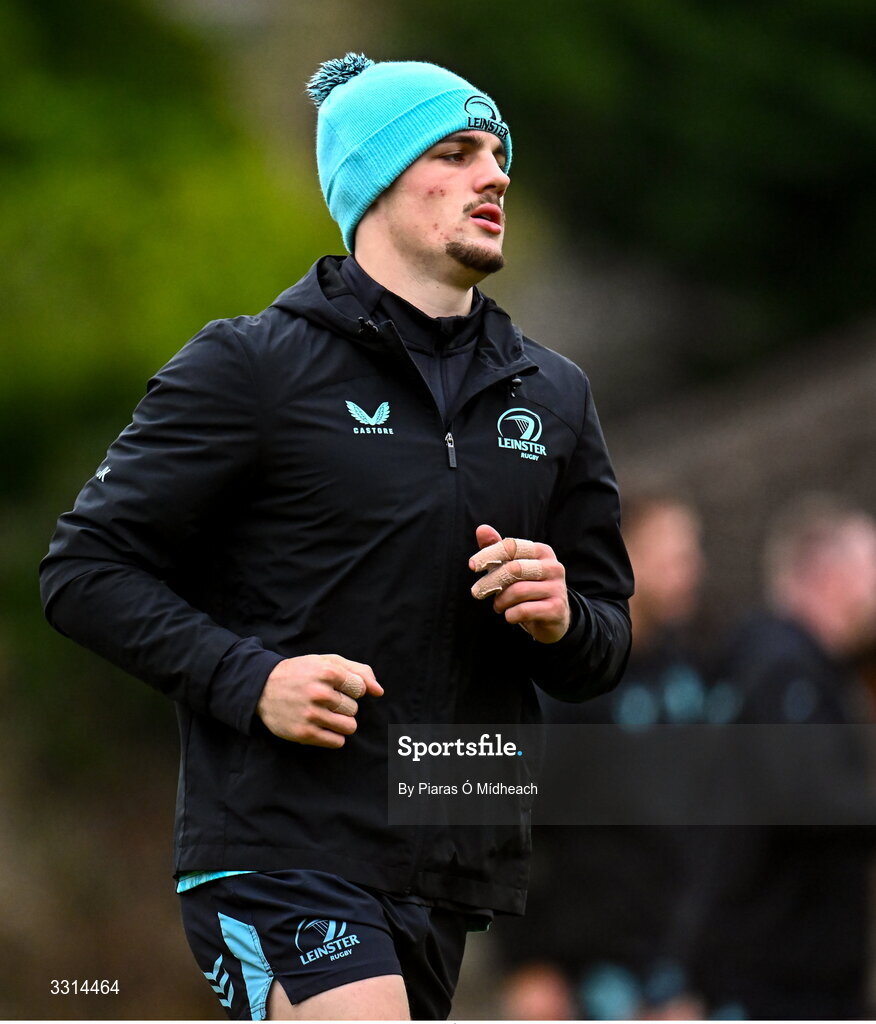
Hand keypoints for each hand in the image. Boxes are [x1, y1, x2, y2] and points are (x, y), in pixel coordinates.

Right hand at [256, 654, 382, 747]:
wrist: (262, 688)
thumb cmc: (301, 673)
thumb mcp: (327, 662)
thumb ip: (358, 671)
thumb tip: (379, 691)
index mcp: (327, 671)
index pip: (360, 688)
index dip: (351, 689)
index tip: (338, 688)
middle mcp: (319, 693)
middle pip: (354, 709)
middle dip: (344, 706)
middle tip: (326, 701)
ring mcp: (310, 714)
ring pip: (349, 727)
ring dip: (341, 722)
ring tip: (326, 714)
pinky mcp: (304, 733)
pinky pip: (337, 742)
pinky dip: (334, 736)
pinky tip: (322, 726)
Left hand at [468, 524, 570, 643]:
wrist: (553, 616)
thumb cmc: (527, 586)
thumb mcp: (512, 566)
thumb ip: (497, 548)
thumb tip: (481, 529)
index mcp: (542, 551)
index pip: (512, 546)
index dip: (489, 555)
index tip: (472, 566)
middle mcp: (553, 567)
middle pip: (514, 569)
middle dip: (490, 582)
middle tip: (477, 592)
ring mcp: (557, 588)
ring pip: (518, 591)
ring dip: (500, 601)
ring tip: (498, 605)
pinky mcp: (556, 609)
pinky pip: (524, 610)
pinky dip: (510, 614)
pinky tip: (510, 615)